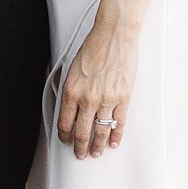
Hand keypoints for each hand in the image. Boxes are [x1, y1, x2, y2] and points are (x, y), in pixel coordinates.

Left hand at [58, 16, 137, 159]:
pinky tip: (113, 141)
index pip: (64, 123)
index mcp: (71, 91)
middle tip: (80, 154)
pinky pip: (118, 122)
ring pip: (100, 131)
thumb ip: (70, 90)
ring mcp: (106, 100)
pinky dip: (116, 135)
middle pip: (82, 133)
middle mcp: (87, 99)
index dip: (64, 136)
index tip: (66, 141)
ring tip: (96, 152)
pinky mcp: (123, 97)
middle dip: (80, 147)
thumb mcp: (72, 69)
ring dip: (97, 145)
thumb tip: (69, 107)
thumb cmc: (94, 46)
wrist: (115, 34)